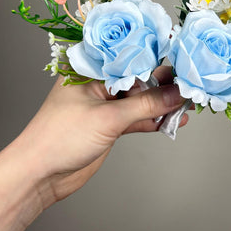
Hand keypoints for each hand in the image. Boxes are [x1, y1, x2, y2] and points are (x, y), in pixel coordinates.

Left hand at [15, 66, 186, 207]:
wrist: (40, 175)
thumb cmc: (60, 137)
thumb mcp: (108, 117)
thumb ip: (146, 104)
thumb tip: (177, 93)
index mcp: (89, 68)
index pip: (129, 55)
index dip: (156, 57)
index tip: (183, 60)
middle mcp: (97, 82)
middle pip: (137, 78)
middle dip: (163, 83)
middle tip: (191, 84)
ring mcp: (104, 105)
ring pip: (139, 100)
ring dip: (162, 104)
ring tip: (188, 104)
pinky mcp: (109, 125)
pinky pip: (137, 118)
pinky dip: (154, 120)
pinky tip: (173, 121)